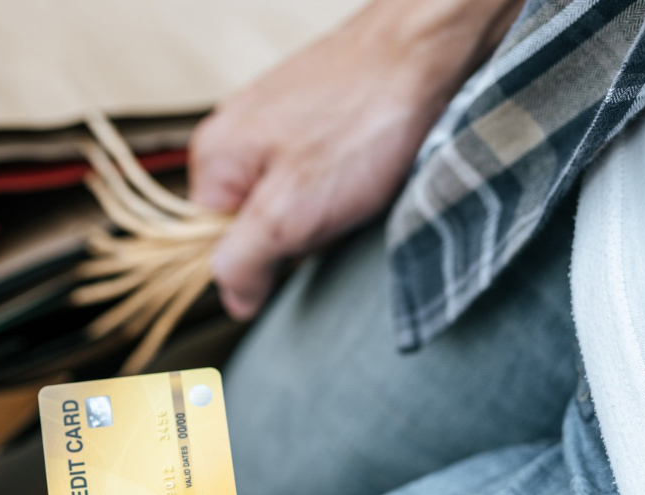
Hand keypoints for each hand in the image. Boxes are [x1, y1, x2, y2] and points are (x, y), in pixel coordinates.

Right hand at [189, 0, 520, 318]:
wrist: (432, 46)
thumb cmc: (364, 116)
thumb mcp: (288, 214)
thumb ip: (244, 262)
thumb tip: (233, 298)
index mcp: (214, 157)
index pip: (213, 246)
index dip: (260, 261)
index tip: (297, 245)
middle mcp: (237, 136)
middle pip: (254, 226)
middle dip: (298, 235)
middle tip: (333, 212)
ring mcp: (278, 124)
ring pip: (293, 203)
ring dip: (328, 210)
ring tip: (358, 182)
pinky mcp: (318, 119)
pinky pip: (322, 177)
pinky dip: (349, 184)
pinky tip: (369, 168)